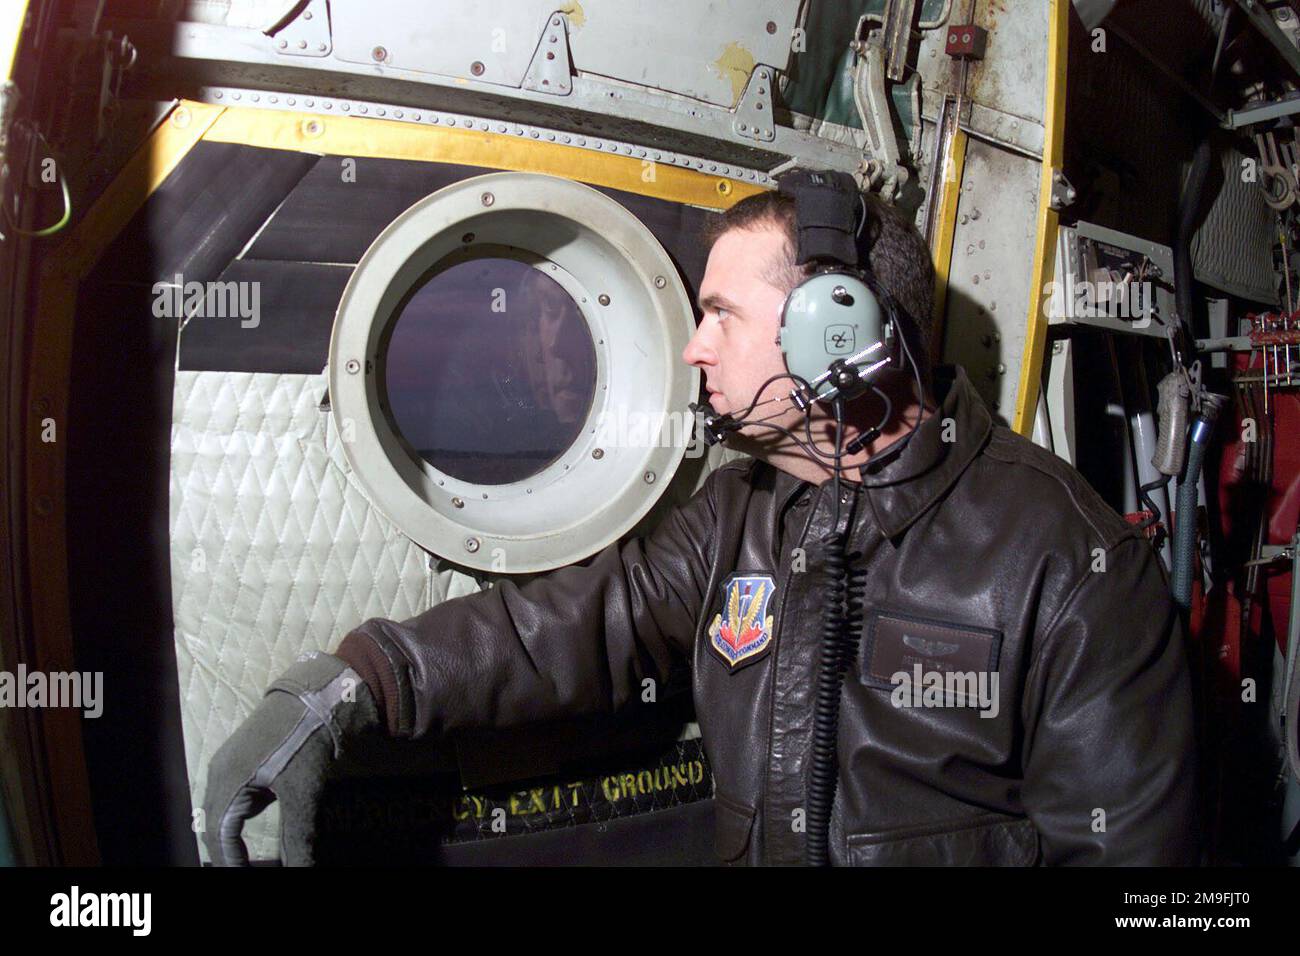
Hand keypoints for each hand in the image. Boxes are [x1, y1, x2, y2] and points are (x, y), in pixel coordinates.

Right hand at [201, 652, 379, 865]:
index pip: (219, 839)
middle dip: (231, 855)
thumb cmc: (311, 737)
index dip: (231, 864)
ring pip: (226, 814)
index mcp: (227, 782)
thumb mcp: (306, 792)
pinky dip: (244, 821)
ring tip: (251, 861)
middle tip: (249, 869)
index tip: (243, 877)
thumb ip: (299, 838)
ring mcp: (232, 763)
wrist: (324, 690)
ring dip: (235, 840)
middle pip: (217, 828)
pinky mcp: (248, 758)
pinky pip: (237, 799)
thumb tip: (299, 870)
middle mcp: (221, 772)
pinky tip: (261, 832)